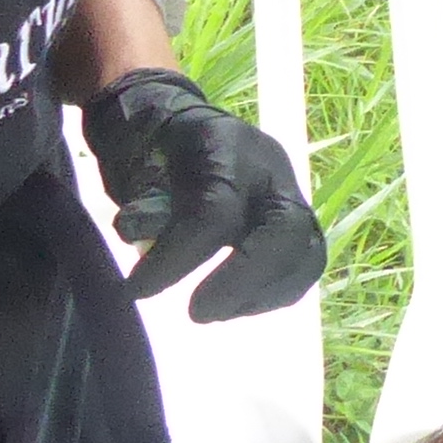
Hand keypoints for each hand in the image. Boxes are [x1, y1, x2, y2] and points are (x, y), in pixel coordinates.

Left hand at [83, 68, 324, 321]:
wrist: (183, 128)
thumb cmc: (157, 151)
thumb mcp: (137, 169)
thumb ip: (143, 206)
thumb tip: (135, 236)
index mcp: (230, 148)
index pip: (215, 210)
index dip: (179, 256)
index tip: (139, 290)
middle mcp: (272, 173)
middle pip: (286, 231)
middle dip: (244, 280)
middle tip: (197, 313)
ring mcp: (292, 199)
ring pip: (307, 252)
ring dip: (262, 294)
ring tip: (217, 312)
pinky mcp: (300, 226)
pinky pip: (304, 267)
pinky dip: (272, 294)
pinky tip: (236, 305)